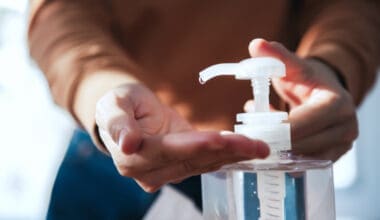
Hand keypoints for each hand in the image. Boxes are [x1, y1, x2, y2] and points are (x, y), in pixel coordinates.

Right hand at [95, 83, 268, 191]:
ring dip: (234, 155)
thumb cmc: (118, 104)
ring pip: (205, 163)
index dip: (197, 146)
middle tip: (258, 146)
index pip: (171, 151)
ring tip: (261, 148)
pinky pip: (207, 161)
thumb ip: (117, 123)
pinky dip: (228, 155)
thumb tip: (127, 143)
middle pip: (194, 160)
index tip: (223, 139)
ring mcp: (167, 172)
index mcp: (133, 157)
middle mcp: (151, 171)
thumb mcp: (113, 105)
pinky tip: (249, 150)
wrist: (127, 113)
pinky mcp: (182, 165)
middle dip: (227, 151)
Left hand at [247, 39, 357, 161]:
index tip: (252, 127)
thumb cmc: (307, 79)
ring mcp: (342, 145)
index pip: (304, 123)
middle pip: (303, 145)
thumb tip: (256, 44)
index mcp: (337, 104)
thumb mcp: (292, 66)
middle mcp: (345, 127)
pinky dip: (284, 155)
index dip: (276, 127)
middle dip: (273, 141)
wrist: (324, 92)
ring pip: (303, 158)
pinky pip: (305, 163)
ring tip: (258, 134)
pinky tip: (270, 142)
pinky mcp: (332, 156)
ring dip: (277, 149)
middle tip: (249, 135)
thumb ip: (276, 56)